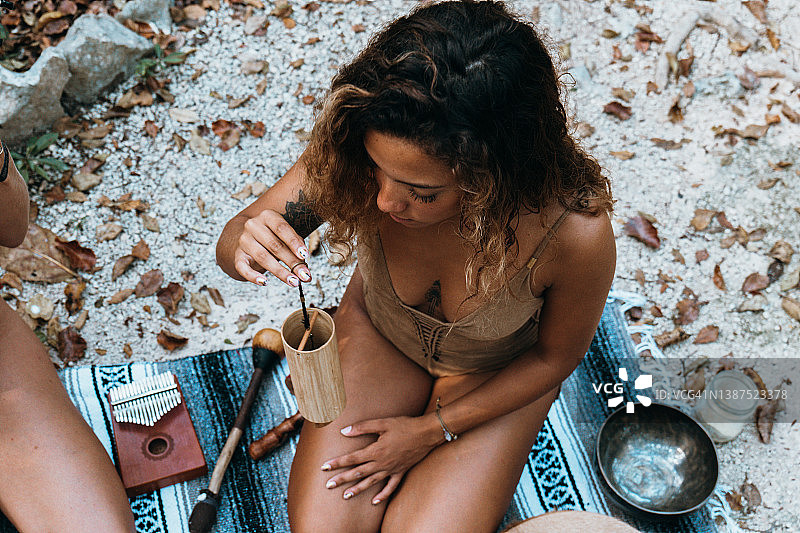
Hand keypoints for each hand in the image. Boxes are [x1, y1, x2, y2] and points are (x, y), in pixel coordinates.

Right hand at [233, 209, 311, 286]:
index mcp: (267, 216)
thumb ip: (295, 244)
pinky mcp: (238, 255)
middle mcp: (253, 226)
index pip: (282, 228)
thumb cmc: (272, 235)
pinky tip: (264, 282)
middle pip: (274, 245)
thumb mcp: (284, 234)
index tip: (305, 255)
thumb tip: (304, 264)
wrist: (246, 236)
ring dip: (280, 272)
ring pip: (263, 257)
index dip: (294, 242)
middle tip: (304, 275)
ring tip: (293, 282)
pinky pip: (243, 267)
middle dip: (292, 262)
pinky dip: (253, 276)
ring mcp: (244, 240)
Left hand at [321, 415, 440, 504]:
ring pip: (371, 482)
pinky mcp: (401, 472)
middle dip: (342, 479)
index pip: (352, 458)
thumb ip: (363, 427)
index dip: (337, 463)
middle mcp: (382, 463)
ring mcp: (391, 469)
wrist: (426, 433)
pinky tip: (374, 501)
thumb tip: (345, 431)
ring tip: (345, 496)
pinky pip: (391, 487)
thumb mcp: (383, 423)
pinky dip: (382, 495)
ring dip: (357, 490)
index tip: (324, 467)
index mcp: (376, 450)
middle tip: (328, 485)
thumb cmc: (404, 425)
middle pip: (358, 473)